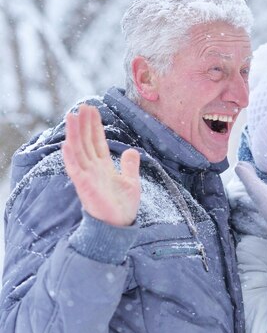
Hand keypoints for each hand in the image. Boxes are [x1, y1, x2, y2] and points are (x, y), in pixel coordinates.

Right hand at [62, 104, 140, 226]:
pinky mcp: (84, 186)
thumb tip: (132, 150)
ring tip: (71, 116)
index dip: (94, 126)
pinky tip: (67, 144)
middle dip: (84, 124)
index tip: (92, 110)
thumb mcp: (131, 182)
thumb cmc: (123, 206)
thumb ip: (130, 166)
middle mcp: (93, 169)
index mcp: (103, 166)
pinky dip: (70, 157)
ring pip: (78, 151)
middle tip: (83, 106)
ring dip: (74, 134)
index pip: (97, 141)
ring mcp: (87, 176)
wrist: (120, 226)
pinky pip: (75, 169)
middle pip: (86, 142)